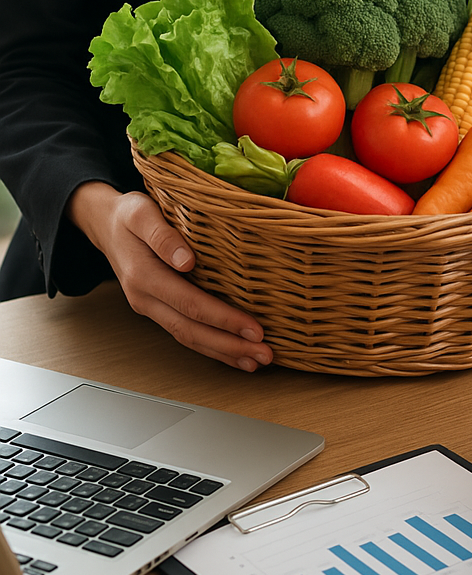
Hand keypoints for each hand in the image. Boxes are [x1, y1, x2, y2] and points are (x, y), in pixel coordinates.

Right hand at [67, 182, 272, 371]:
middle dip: (230, 346)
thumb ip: (162, 235)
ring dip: (223, 353)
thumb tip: (186, 260)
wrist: (104, 224)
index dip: (224, 319)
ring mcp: (151, 307)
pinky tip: (233, 354)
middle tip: (264, 354)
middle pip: (191, 330)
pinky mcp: (159, 309)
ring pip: (189, 337)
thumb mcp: (141, 213)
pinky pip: (186, 333)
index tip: (254, 329)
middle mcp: (146, 299)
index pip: (190, 304)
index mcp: (144, 276)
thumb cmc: (127, 215)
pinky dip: (211, 347)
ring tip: (256, 361)